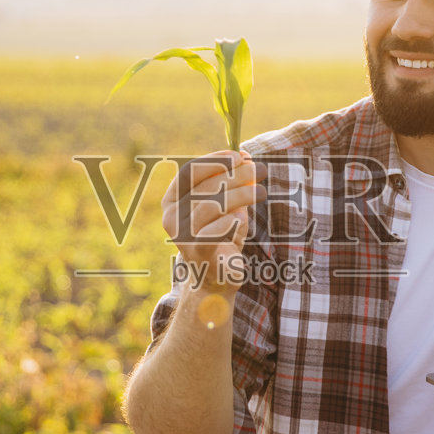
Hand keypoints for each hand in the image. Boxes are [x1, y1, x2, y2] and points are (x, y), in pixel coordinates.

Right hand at [160, 151, 259, 292]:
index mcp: (172, 200)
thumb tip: (246, 159)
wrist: (215, 278)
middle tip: (260, 170)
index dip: (216, 161)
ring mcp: (182, 236)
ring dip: (241, 194)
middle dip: (236, 175)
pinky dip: (233, 221)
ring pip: (212, 205)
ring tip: (262, 191)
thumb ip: (230, 183)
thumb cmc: (219, 235)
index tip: (240, 156)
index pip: (190, 172)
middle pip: (205, 187)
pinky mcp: (198, 253)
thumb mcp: (224, 205)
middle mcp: (171, 217)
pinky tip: (242, 219)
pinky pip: (216, 230)